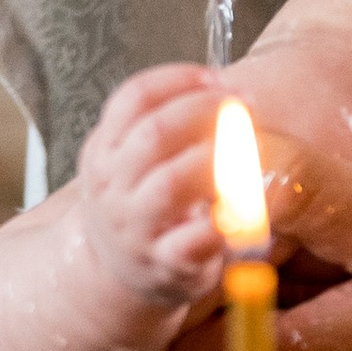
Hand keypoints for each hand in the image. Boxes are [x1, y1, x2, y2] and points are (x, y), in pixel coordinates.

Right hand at [74, 64, 231, 313]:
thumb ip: (164, 124)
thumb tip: (228, 91)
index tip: (218, 78)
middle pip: (155, 133)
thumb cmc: (138, 203)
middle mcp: (112, 187)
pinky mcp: (164, 263)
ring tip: (248, 153)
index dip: (180, 79)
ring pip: (171, 183)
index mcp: (103, 151)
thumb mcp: (128, 158)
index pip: (133, 98)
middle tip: (244, 108)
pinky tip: (245, 206)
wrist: (115, 272)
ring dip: (218, 160)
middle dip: (207, 111)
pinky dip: (223, 219)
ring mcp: (135, 227)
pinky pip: (193, 239)